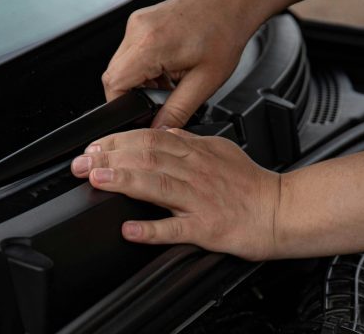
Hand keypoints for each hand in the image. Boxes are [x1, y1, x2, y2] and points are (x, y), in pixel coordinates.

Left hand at [70, 128, 282, 260]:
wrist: (282, 211)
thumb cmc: (253, 185)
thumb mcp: (221, 150)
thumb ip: (190, 142)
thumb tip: (163, 133)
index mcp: (197, 152)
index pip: (150, 138)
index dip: (117, 140)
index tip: (93, 145)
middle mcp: (195, 172)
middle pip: (147, 156)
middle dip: (109, 157)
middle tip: (81, 162)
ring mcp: (200, 200)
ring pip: (157, 184)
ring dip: (123, 181)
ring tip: (97, 180)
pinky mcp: (206, 228)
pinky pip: (176, 228)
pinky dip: (151, 230)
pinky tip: (130, 230)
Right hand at [101, 0, 259, 127]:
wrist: (231, 3)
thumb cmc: (224, 33)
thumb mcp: (204, 81)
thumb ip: (178, 110)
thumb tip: (160, 130)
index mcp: (151, 44)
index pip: (114, 83)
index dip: (122, 104)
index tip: (139, 113)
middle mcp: (138, 29)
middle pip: (115, 74)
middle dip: (134, 93)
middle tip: (162, 97)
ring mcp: (138, 22)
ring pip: (122, 63)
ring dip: (141, 79)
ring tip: (170, 80)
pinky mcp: (142, 20)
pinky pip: (131, 50)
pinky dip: (145, 65)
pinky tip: (168, 67)